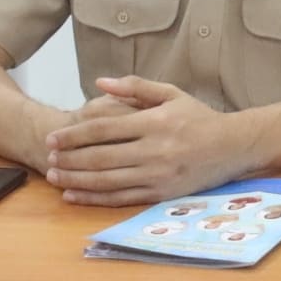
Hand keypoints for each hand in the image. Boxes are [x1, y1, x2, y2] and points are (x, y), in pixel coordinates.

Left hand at [43, 76, 247, 206]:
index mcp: (155, 122)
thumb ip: (135, 87)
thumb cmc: (200, 119)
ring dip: (76, 179)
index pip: (105, 129)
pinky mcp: (161, 193)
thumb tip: (100, 82)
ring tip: (54, 176)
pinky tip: (74, 195)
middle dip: (69, 158)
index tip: (52, 137)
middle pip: (101, 157)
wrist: (233, 146)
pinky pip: (121, 198)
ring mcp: (158, 174)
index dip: (74, 134)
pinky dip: (94, 198)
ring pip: (107, 180)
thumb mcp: (172, 94)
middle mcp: (155, 150)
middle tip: (46, 158)